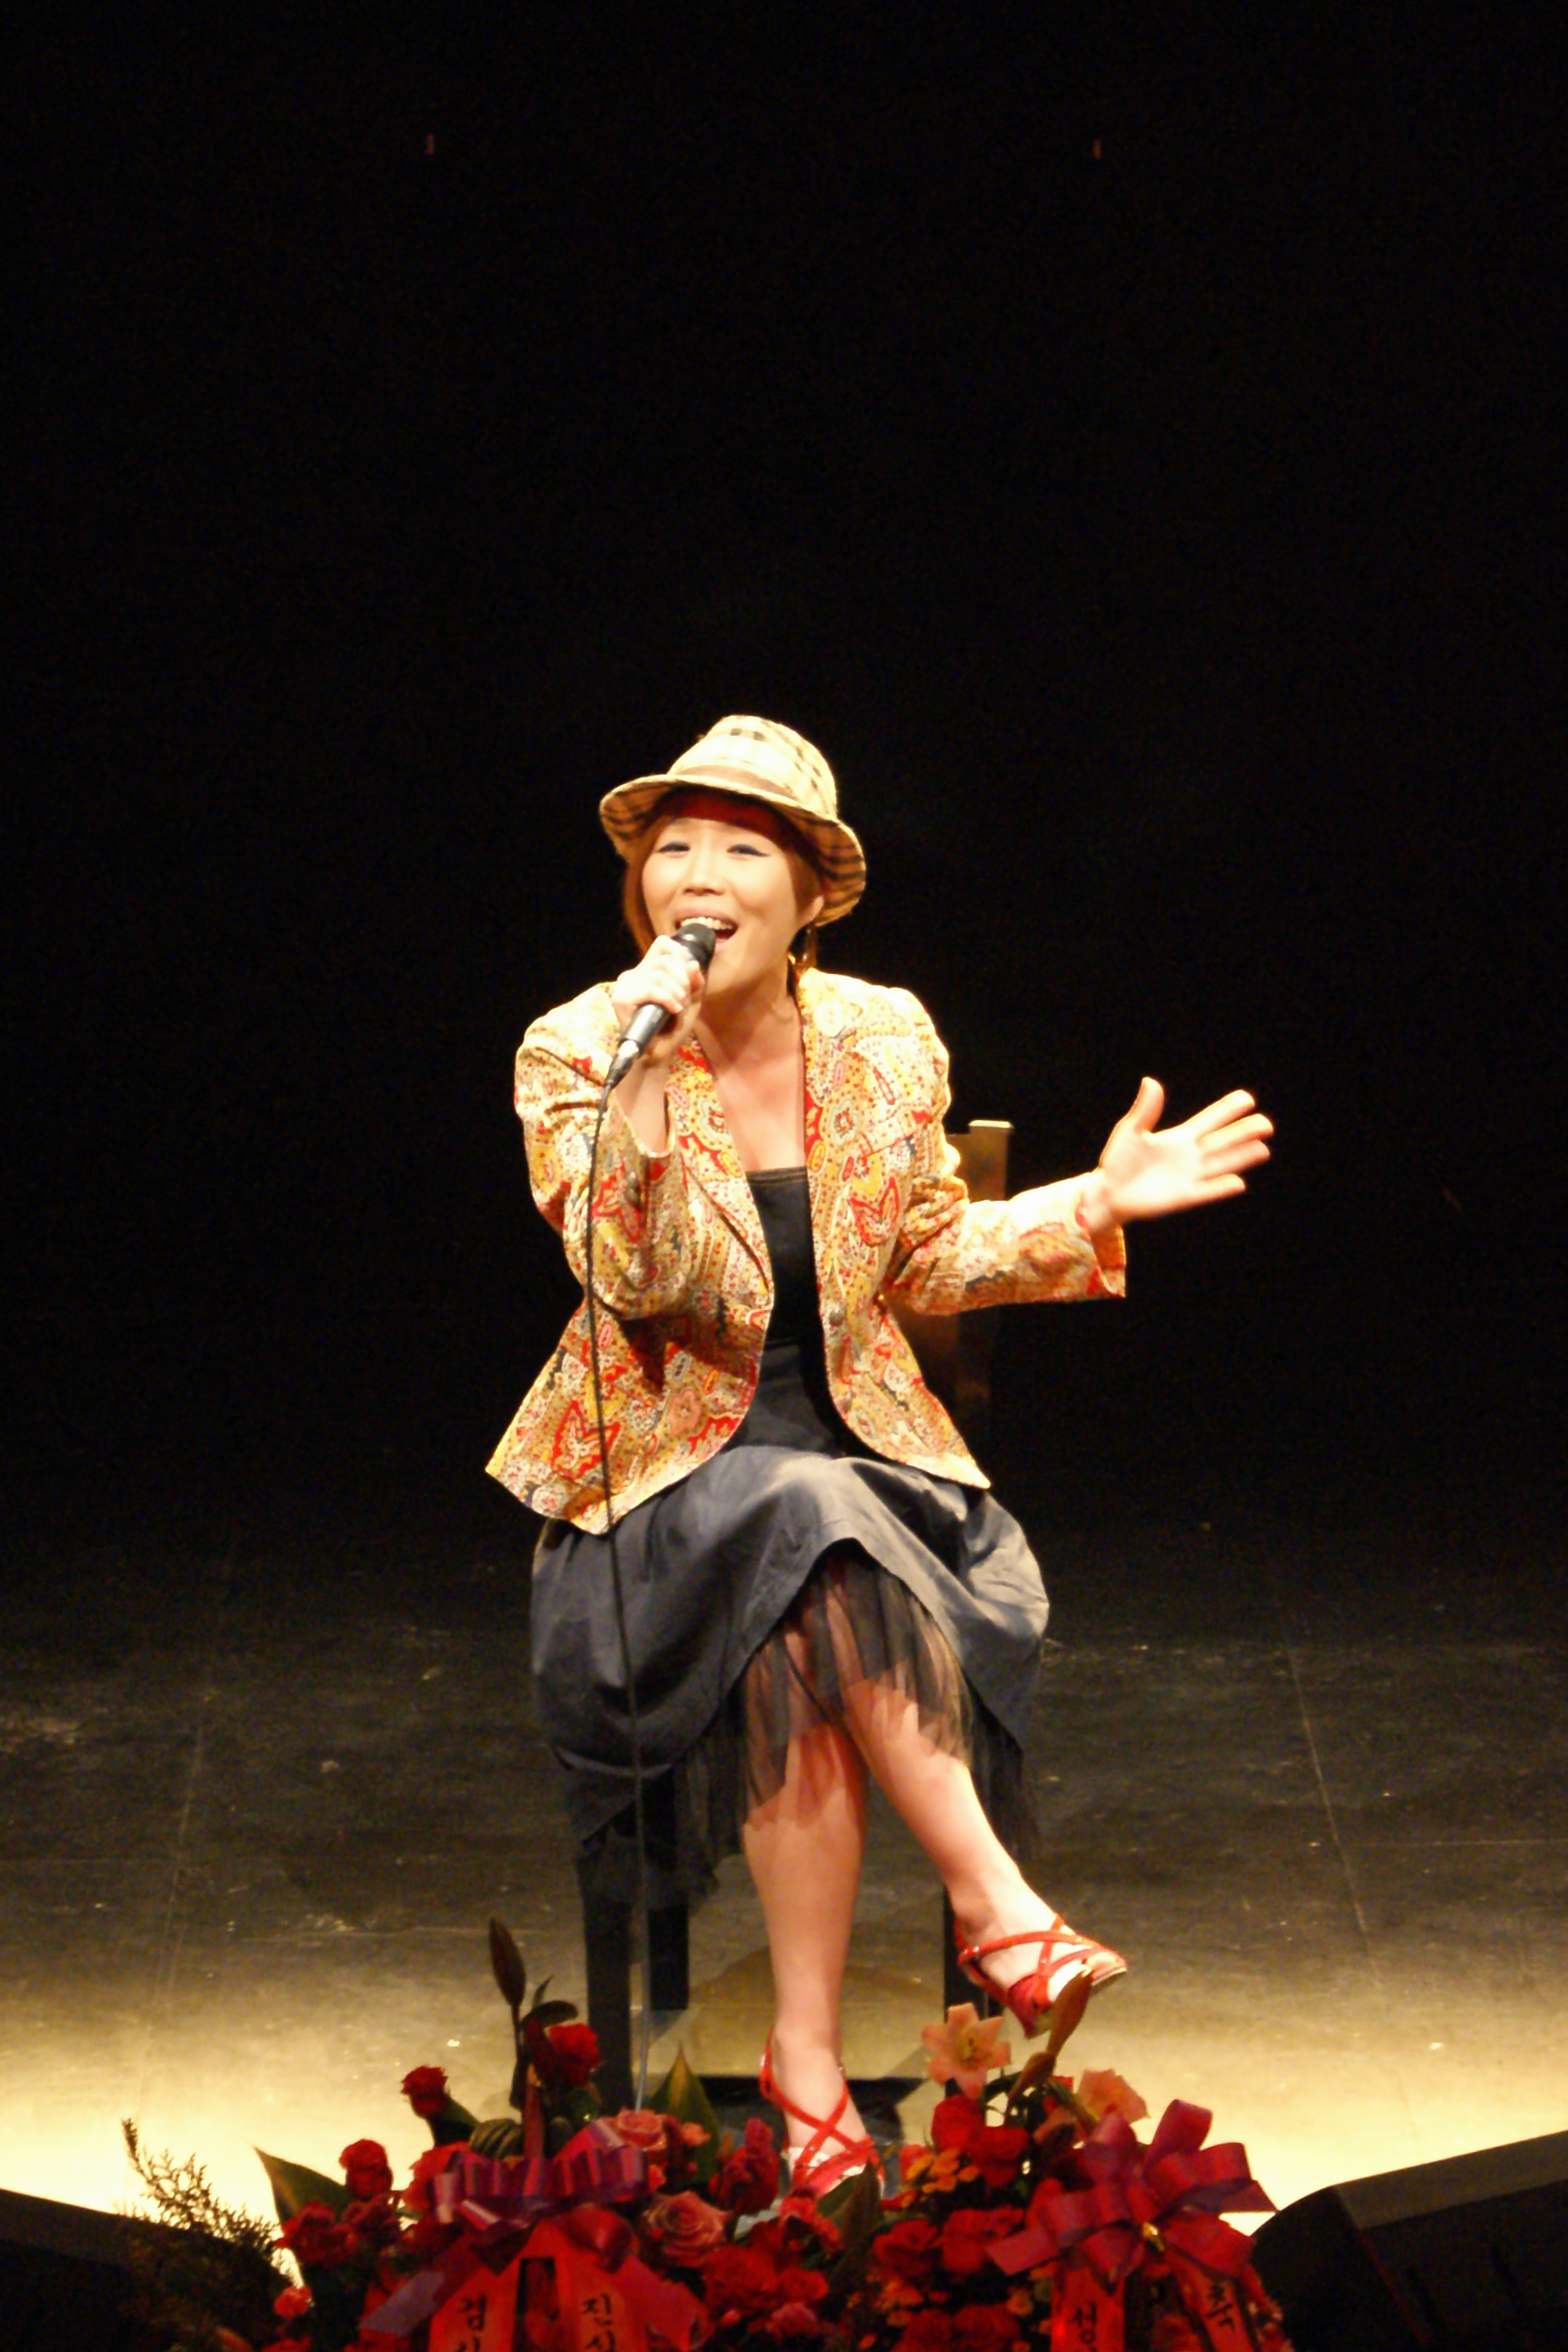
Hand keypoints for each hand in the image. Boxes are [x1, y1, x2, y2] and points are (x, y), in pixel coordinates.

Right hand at [607, 934, 707, 1071]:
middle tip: (684, 998)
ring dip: (676, 991)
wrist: (655, 1056)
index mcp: (646, 972)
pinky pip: (650, 989)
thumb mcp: (689, 1001)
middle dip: (682, 979)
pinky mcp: (621, 999)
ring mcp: (624, 986)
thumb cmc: (670, 1029)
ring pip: (658, 974)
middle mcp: (633, 975)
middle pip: (665, 960)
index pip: (663, 944)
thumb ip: (694, 982)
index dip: (680, 955)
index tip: (688, 978)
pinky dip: (667, 998)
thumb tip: (693, 963)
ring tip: (679, 1006)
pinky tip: (674, 1010)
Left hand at [1081, 1078, 1272, 1229]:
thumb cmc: (1118, 1160)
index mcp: (1179, 1137)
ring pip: (1221, 1164)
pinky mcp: (1183, 1197)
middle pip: (1223, 1142)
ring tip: (1264, 1150)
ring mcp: (1189, 1176)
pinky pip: (1206, 1191)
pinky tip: (1239, 1183)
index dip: (1227, 1110)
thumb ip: (1145, 1109)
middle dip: (1244, 1132)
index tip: (1247, 1098)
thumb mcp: (1130, 1130)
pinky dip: (1221, 1187)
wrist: (1109, 1191)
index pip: (1209, 1121)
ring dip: (1242, 1158)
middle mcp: (1190, 1156)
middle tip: (1266, 1124)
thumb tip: (1151, 1081)